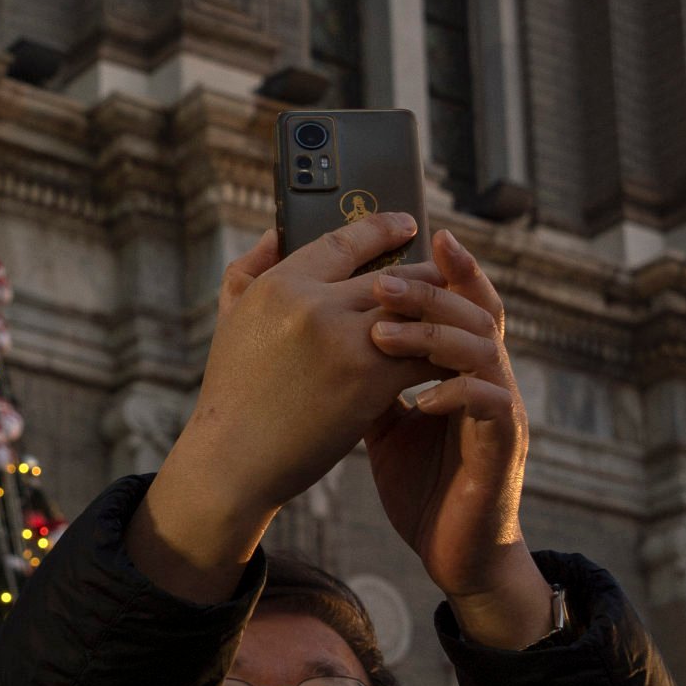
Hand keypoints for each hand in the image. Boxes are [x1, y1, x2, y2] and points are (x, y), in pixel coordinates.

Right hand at [131, 213, 427, 599]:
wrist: (235, 461)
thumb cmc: (233, 392)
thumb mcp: (229, 318)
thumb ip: (250, 267)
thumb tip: (276, 231)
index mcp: (280, 284)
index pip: (344, 240)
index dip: (382, 229)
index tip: (407, 224)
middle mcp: (313, 303)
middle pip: (391, 274)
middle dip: (425, 275)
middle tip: (445, 277)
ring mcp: (344, 340)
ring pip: (415, 312)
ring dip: (442, 316)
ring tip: (457, 318)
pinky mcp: (368, 379)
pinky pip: (423, 355)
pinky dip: (442, 356)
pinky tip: (452, 361)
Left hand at [357, 228, 542, 643]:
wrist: (451, 550)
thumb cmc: (422, 482)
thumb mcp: (380, 419)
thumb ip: (366, 373)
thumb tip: (324, 329)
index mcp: (461, 365)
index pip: (459, 299)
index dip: (444, 265)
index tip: (413, 232)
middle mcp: (488, 377)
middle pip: (474, 309)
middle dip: (429, 289)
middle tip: (382, 281)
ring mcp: (500, 409)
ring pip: (483, 348)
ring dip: (433, 335)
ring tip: (385, 334)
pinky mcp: (502, 448)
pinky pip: (489, 405)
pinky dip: (455, 393)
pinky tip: (421, 396)